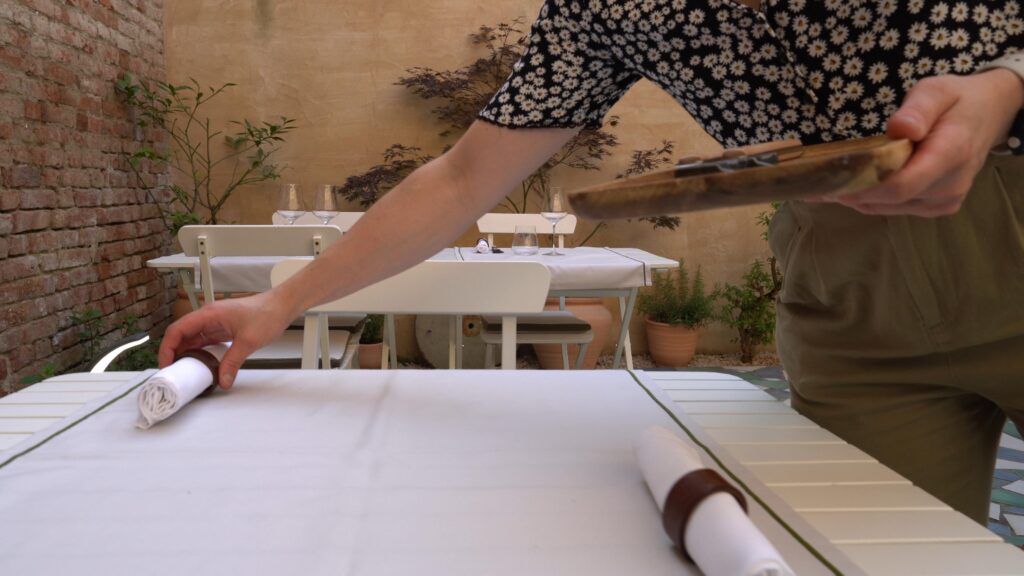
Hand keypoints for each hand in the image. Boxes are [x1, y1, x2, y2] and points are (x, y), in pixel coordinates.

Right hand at [158, 291, 293, 388]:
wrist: (282, 306)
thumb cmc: (267, 315)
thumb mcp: (248, 341)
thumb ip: (233, 362)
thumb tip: (223, 381)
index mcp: (208, 315)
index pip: (177, 330)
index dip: (167, 348)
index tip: (166, 365)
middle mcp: (208, 317)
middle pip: (181, 334)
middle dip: (173, 353)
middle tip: (173, 373)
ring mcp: (215, 323)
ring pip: (193, 338)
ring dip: (187, 353)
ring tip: (184, 372)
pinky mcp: (223, 329)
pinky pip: (205, 341)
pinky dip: (200, 352)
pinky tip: (201, 364)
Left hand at [828, 69, 1023, 216]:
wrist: (988, 115)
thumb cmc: (957, 101)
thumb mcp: (937, 90)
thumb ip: (918, 109)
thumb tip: (900, 128)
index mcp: (950, 154)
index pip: (900, 185)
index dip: (863, 187)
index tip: (831, 180)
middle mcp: (950, 185)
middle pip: (890, 199)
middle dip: (854, 191)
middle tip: (822, 178)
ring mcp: (946, 200)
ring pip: (888, 208)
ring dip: (861, 196)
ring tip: (836, 179)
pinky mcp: (939, 207)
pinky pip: (896, 209)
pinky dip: (874, 200)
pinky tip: (859, 184)